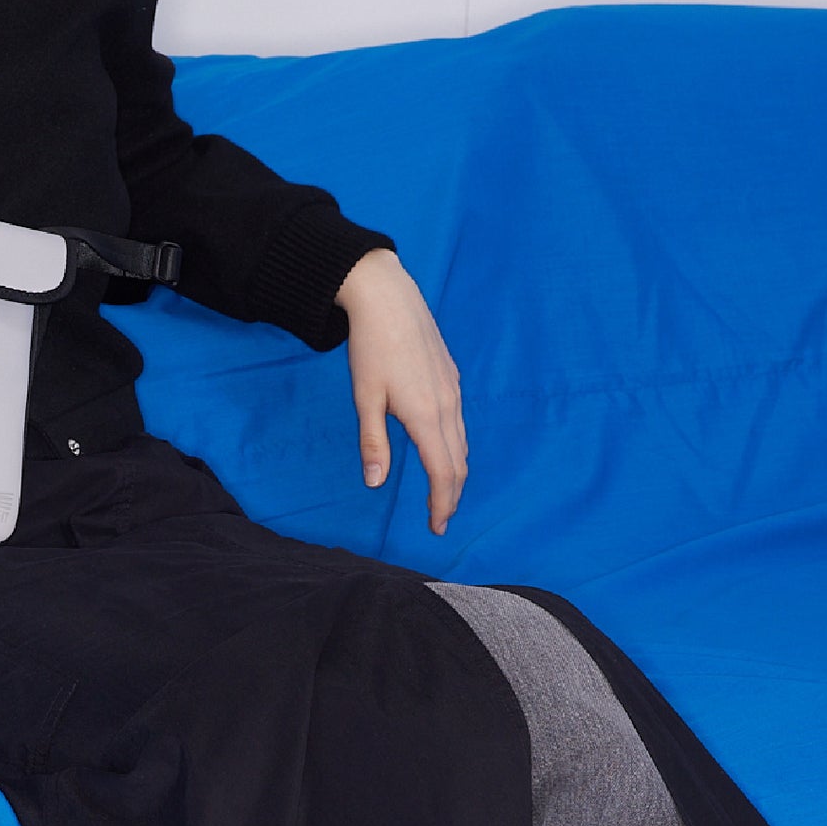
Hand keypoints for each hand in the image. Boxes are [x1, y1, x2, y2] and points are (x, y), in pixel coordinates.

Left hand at [335, 249, 467, 534]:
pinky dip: (455, 447)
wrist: (388, 298)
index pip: (443, 472)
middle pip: (458, 463)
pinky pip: (459, 422)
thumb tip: (375, 483)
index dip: (441, 504)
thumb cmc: (371, 347)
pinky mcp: (451, 377)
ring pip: (462, 443)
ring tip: (442, 492)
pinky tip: (442, 449)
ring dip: (455, 472)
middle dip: (451, 495)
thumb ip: (372, 442)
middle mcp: (447, 405)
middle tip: (439, 519)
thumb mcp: (364, 397)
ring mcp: (453, 390)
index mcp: (425, 415)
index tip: (436, 527)